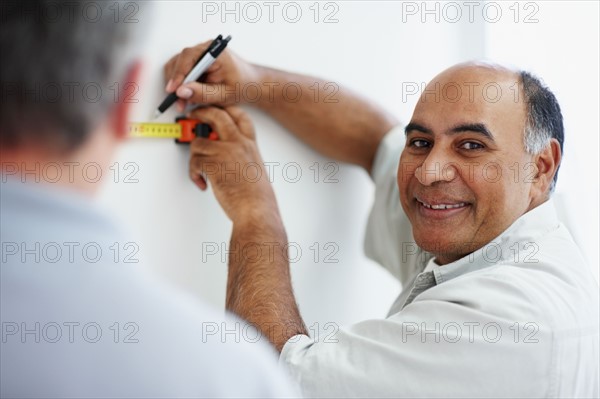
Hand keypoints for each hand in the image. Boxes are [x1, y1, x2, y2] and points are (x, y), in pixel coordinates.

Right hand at [164, 40, 258, 111]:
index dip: (178, 74)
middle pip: (180, 61)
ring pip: (178, 65)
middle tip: (178, 101)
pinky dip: (181, 83)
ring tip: (183, 101)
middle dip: (177, 82)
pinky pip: (182, 69)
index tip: (173, 89)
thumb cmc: (242, 86)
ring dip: (177, 84)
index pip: (189, 57)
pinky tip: (186, 96)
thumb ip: (203, 93)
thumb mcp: (224, 94)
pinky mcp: (197, 61)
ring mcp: (200, 54)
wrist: (250, 84)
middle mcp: (206, 49)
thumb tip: (182, 91)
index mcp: (215, 52)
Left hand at [188, 106, 278, 222]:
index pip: (238, 115)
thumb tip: (223, 153)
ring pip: (198, 142)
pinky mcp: (213, 164)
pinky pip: (194, 162)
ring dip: (194, 157)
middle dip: (201, 111)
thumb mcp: (253, 167)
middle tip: (193, 114)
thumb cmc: (256, 195)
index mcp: (250, 144)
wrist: (256, 209)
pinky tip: (202, 182)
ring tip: (200, 171)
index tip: (214, 108)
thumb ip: (240, 155)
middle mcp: (238, 143)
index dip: (224, 107)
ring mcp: (225, 152)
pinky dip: (194, 174)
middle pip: (217, 115)